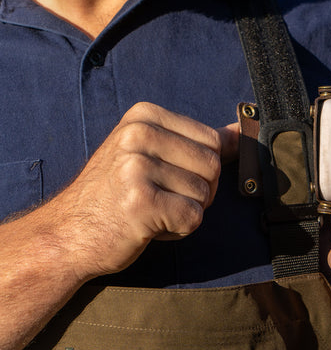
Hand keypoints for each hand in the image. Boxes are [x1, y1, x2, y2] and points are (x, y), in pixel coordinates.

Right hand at [46, 102, 238, 278]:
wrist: (68, 233)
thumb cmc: (116, 193)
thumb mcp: (153, 153)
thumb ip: (198, 141)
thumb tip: (243, 130)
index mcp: (144, 115)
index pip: (212, 139)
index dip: (200, 167)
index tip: (168, 176)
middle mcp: (139, 134)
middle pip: (213, 165)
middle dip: (198, 190)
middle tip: (161, 198)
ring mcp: (137, 167)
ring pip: (205, 194)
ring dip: (186, 211)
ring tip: (151, 210)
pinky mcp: (140, 202)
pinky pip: (192, 217)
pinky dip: (178, 229)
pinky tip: (149, 226)